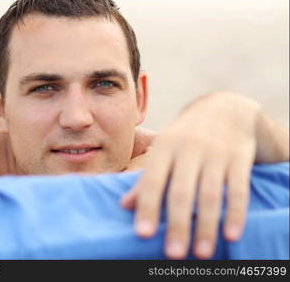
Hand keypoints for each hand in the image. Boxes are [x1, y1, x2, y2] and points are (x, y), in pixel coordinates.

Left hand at [122, 92, 261, 258]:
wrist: (225, 109)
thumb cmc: (185, 136)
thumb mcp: (163, 150)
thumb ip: (145, 178)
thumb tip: (124, 205)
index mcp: (165, 147)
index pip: (153, 180)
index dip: (147, 206)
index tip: (143, 233)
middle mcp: (189, 149)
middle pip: (181, 192)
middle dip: (176, 224)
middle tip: (172, 253)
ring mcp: (216, 153)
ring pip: (210, 194)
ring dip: (205, 225)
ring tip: (200, 253)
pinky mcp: (239, 158)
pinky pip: (238, 189)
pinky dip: (235, 213)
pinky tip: (231, 235)